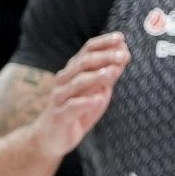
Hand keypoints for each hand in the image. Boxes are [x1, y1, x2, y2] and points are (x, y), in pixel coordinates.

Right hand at [35, 32, 130, 158]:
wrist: (51, 138)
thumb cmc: (77, 112)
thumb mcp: (97, 92)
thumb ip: (108, 76)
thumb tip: (123, 57)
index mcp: (73, 72)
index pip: (86, 51)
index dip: (103, 43)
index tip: (120, 37)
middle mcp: (64, 80)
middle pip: (82, 63)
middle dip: (104, 57)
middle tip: (123, 54)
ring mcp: (60, 97)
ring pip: (76, 82)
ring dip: (96, 76)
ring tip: (113, 71)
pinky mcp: (59, 115)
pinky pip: (72, 106)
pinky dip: (86, 102)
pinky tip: (99, 99)